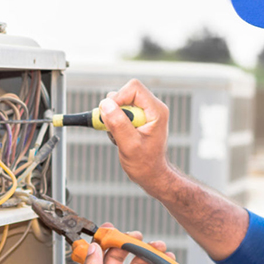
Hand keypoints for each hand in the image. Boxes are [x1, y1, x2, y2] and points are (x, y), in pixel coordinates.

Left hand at [81, 225, 169, 263]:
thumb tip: (91, 248)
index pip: (97, 256)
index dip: (102, 240)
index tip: (109, 228)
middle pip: (118, 256)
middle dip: (127, 243)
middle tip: (136, 235)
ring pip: (138, 262)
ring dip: (147, 251)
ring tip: (159, 245)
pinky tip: (169, 258)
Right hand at [99, 79, 172, 194]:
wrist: (151, 174)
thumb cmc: (145, 164)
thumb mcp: (129, 146)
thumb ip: (118, 124)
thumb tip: (106, 104)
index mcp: (156, 110)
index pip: (134, 88)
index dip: (118, 98)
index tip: (109, 114)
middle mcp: (152, 107)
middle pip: (125, 93)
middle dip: (114, 111)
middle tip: (112, 129)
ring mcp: (145, 111)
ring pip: (120, 102)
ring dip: (113, 119)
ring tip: (119, 136)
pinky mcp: (138, 117)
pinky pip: (119, 111)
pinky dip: (114, 123)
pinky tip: (121, 137)